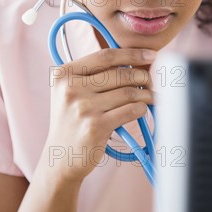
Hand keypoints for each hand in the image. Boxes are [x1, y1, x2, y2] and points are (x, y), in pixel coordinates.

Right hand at [42, 48, 155, 182]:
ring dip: (146, 94)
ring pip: (129, 92)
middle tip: (151, 83)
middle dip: (142, 77)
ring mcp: (82, 108)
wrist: (60, 157)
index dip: (132, 54)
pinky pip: (131, 110)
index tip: (151, 55)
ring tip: (151, 97)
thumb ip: (94, 74)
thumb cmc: (72, 120)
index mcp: (63, 74)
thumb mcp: (71, 91)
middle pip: (120, 74)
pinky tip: (141, 110)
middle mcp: (70, 89)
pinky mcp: (95, 127)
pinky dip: (142, 108)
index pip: (105, 56)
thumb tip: (135, 61)